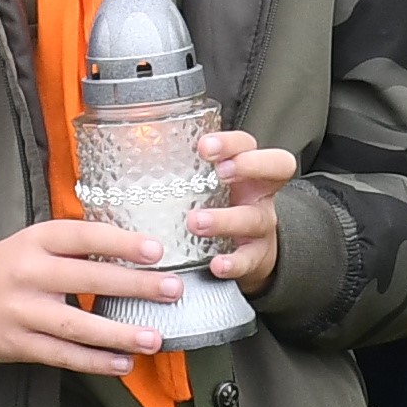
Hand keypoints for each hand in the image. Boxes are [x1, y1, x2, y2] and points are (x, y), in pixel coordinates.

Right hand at [0, 220, 180, 374]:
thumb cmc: (12, 266)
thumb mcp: (36, 243)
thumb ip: (77, 245)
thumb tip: (140, 249)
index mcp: (36, 241)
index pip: (82, 237)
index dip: (120, 243)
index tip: (156, 250)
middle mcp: (29, 274)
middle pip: (86, 279)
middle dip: (134, 286)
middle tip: (172, 290)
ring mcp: (23, 312)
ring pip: (76, 326)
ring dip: (118, 333)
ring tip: (154, 338)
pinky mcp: (19, 344)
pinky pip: (63, 355)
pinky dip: (94, 362)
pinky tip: (123, 363)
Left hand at [181, 130, 295, 296]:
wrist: (245, 252)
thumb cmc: (217, 208)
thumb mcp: (205, 184)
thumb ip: (180, 168)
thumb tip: (131, 146)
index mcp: (245, 167)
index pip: (247, 143)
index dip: (230, 142)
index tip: (204, 147)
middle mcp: (259, 191)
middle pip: (275, 167)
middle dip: (249, 165)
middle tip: (220, 172)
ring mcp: (261, 223)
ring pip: (254, 217)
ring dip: (225, 219)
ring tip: (195, 223)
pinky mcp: (257, 256)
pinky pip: (249, 259)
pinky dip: (233, 263)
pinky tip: (216, 264)